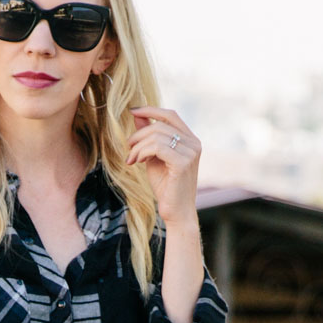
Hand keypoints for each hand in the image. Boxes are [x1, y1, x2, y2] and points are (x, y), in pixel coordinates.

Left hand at [126, 107, 201, 231]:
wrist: (176, 212)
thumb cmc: (166, 187)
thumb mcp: (154, 157)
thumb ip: (148, 137)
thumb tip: (137, 116)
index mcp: (190, 139)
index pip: (170, 115)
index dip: (151, 109)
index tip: (132, 111)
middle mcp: (194, 143)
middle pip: (160, 124)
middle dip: (139, 134)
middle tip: (128, 148)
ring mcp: (191, 152)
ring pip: (157, 135)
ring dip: (138, 146)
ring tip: (132, 159)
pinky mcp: (183, 162)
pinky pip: (157, 147)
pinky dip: (143, 152)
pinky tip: (137, 161)